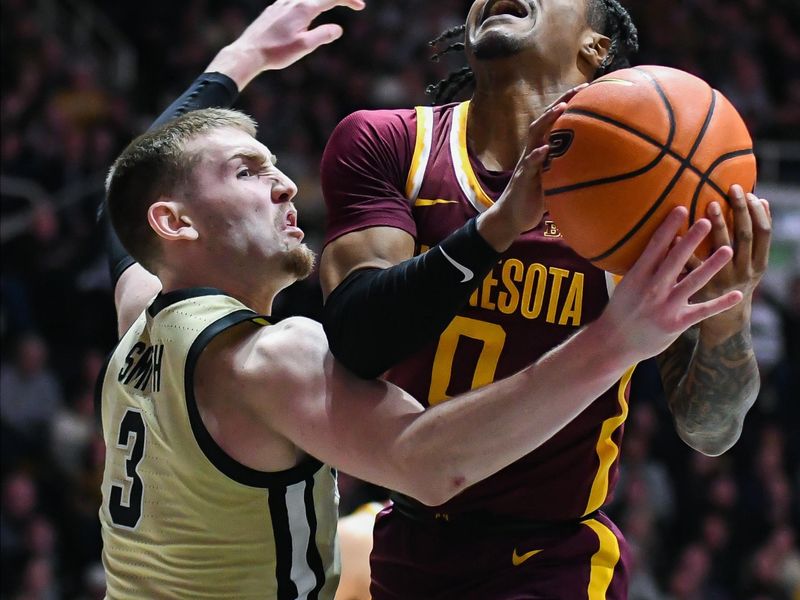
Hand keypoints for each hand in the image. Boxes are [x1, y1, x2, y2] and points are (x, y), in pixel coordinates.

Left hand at [207, 0, 365, 88]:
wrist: (249, 52)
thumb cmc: (277, 52)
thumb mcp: (305, 47)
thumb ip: (323, 35)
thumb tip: (338, 29)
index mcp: (303, 8)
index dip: (348, 0)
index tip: (360, 6)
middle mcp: (292, 1)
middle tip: (351, 4)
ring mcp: (282, 3)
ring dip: (321, 2)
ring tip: (331, 6)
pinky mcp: (274, 9)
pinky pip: (295, 1)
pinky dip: (307, 4)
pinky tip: (307, 11)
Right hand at [476, 84, 586, 251]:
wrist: (513, 216)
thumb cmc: (537, 196)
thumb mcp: (556, 177)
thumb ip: (569, 166)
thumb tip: (597, 162)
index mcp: (542, 148)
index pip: (555, 121)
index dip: (570, 103)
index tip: (588, 89)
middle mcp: (534, 150)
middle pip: (545, 120)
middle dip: (561, 102)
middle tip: (580, 89)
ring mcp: (527, 163)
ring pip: (535, 136)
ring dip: (547, 120)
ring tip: (561, 108)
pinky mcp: (523, 178)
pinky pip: (529, 164)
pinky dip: (537, 156)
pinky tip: (545, 149)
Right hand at [600, 207, 743, 362]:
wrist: (614, 342)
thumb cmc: (621, 309)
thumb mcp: (627, 284)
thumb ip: (645, 266)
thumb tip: (662, 242)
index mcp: (637, 276)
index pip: (654, 247)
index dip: (668, 227)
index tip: (681, 209)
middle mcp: (652, 289)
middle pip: (675, 260)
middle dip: (692, 240)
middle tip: (707, 221)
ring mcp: (665, 307)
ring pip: (692, 282)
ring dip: (711, 266)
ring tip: (728, 250)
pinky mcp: (676, 323)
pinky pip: (702, 311)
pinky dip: (720, 303)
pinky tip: (737, 294)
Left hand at [690, 185, 771, 342]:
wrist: (723, 326)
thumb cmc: (734, 286)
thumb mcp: (749, 266)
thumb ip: (751, 240)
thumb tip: (761, 201)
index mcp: (757, 265)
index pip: (763, 233)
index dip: (759, 213)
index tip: (752, 192)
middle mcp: (743, 273)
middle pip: (743, 237)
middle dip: (739, 212)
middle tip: (731, 191)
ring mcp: (721, 284)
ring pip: (721, 252)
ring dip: (718, 228)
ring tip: (707, 207)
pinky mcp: (699, 293)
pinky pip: (692, 270)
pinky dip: (685, 254)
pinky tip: (675, 236)